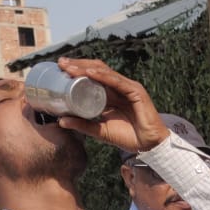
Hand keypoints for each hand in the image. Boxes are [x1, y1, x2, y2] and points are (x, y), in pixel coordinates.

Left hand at [53, 58, 167, 153]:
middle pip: (97, 70)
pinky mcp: (136, 92)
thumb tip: (61, 121)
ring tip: (70, 67)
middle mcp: (119, 87)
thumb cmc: (129, 137)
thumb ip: (83, 125)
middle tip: (61, 63)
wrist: (149, 146)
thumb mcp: (100, 131)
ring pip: (105, 72)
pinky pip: (118, 81)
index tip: (59, 69)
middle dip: (78, 65)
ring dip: (87, 68)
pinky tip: (90, 73)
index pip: (93, 76)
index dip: (77, 71)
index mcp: (111, 94)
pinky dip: (104, 76)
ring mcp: (128, 87)